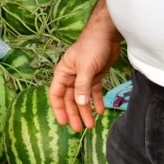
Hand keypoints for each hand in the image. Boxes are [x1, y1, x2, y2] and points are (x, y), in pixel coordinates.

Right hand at [49, 13, 124, 132]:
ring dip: (86, 111)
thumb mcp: (85, 67)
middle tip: (79, 129)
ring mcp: (83, 77)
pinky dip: (97, 102)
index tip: (63, 122)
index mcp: (63, 73)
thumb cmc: (91, 47)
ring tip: (91, 125)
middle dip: (74, 114)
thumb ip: (82, 86)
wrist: (107, 34)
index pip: (56, 94)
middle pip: (70, 99)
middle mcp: (71, 76)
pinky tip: (101, 111)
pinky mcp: (95, 76)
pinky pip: (94, 92)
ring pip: (82, 98)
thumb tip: (79, 104)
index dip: (58, 109)